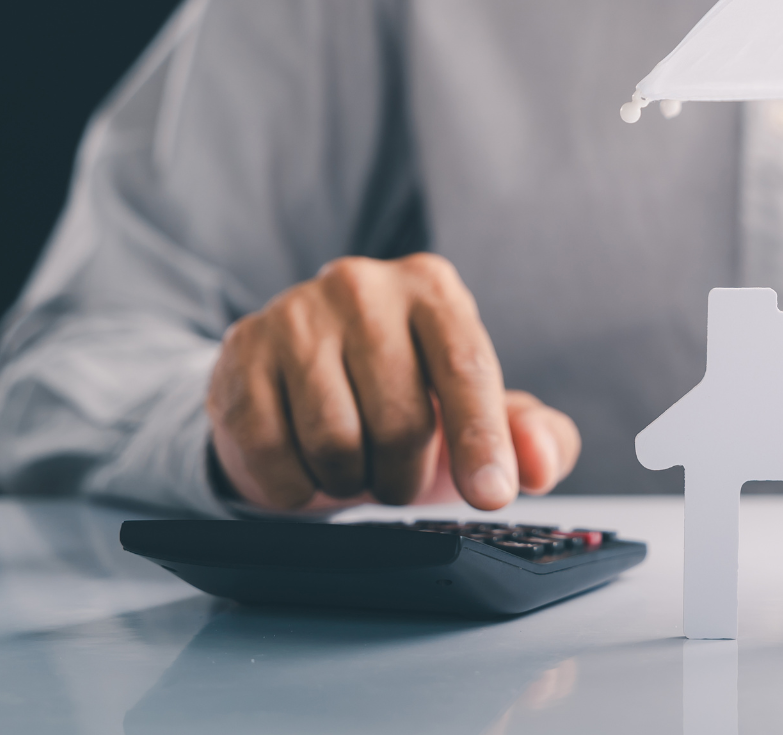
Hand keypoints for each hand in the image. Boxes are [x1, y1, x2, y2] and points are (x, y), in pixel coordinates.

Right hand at [206, 253, 580, 512]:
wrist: (298, 390)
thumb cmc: (406, 401)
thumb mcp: (477, 415)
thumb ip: (531, 436)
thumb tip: (541, 465)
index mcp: (432, 289)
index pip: (465, 368)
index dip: (481, 440)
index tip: (491, 496)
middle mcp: (362, 285)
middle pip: (400, 419)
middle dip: (406, 473)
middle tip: (398, 474)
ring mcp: (294, 314)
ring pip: (335, 441)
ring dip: (351, 480)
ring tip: (353, 465)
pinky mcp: (241, 354)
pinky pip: (273, 454)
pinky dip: (295, 484)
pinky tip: (303, 462)